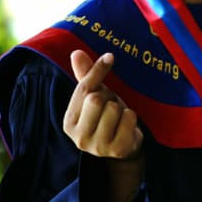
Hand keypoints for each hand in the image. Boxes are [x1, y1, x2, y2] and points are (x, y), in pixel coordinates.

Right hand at [64, 50, 144, 201]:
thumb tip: (76, 52)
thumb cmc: (107, 119)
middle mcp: (79, 137)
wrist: (124, 148)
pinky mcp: (117, 149)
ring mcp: (98, 146)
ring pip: (114, 108)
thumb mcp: (96, 98)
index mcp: (69, 122)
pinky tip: (127, 126)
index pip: (83, 90)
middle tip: (111, 106)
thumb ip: (86, 78)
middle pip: (96, 99)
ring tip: (118, 118)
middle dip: (108, 97)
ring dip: (121, 108)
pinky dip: (132, 117)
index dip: (97, 71)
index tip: (110, 56)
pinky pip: (129, 118)